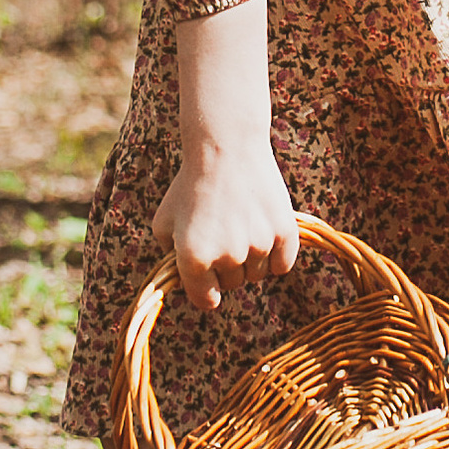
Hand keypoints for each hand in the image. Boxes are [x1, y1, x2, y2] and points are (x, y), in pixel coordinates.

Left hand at [152, 147, 301, 316]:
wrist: (226, 147)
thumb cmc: (190, 185)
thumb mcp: (164, 221)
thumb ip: (169, 257)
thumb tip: (183, 282)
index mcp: (193, 258)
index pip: (206, 300)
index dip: (205, 290)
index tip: (208, 278)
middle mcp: (227, 256)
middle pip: (233, 284)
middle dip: (226, 267)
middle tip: (222, 235)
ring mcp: (258, 245)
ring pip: (258, 274)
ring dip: (250, 259)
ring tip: (241, 226)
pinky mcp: (284, 233)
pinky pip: (282, 265)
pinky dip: (276, 256)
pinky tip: (264, 233)